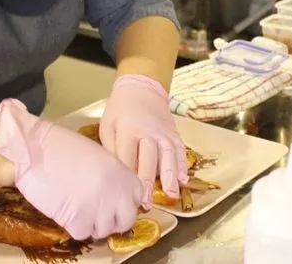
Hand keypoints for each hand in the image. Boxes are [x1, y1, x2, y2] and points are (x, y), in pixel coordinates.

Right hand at [0, 98, 143, 240]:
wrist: (35, 149)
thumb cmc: (63, 147)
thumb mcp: (99, 156)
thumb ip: (113, 177)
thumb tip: (115, 194)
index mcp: (123, 174)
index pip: (137, 199)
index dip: (125, 203)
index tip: (115, 202)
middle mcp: (116, 193)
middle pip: (126, 221)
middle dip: (114, 220)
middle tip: (98, 214)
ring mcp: (99, 209)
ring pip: (103, 230)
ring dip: (92, 224)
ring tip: (78, 209)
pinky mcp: (78, 220)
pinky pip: (82, 233)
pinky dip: (74, 226)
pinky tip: (67, 211)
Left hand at [100, 74, 187, 207]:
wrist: (142, 89)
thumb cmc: (120, 111)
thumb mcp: (108, 127)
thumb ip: (112, 150)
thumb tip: (117, 175)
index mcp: (128, 131)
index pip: (128, 158)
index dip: (127, 178)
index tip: (126, 195)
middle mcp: (148, 132)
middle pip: (149, 160)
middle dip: (147, 183)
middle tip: (147, 204)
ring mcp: (163, 133)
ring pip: (168, 156)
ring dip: (170, 177)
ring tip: (172, 194)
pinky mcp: (174, 134)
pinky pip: (180, 151)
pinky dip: (183, 166)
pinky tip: (183, 179)